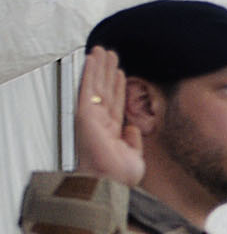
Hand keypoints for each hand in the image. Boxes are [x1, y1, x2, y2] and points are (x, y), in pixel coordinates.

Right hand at [73, 48, 144, 185]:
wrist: (110, 183)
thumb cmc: (119, 177)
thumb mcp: (134, 157)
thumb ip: (133, 141)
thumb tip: (132, 129)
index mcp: (111, 131)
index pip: (115, 103)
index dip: (117, 87)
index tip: (119, 72)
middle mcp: (100, 122)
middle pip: (105, 90)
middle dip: (107, 71)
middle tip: (110, 54)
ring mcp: (92, 117)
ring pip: (97, 85)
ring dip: (100, 66)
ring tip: (103, 50)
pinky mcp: (85, 113)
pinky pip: (88, 88)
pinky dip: (90, 72)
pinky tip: (93, 59)